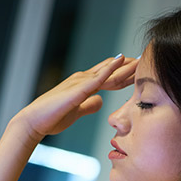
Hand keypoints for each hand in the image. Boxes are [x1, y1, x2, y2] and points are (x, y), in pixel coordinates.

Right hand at [12, 55, 137, 143]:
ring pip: (107, 71)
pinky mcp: (77, 90)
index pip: (109, 77)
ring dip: (124, 65)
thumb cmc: (52, 118)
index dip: (124, 74)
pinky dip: (109, 68)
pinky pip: (97, 77)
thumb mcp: (77, 112)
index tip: (140, 71)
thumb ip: (89, 105)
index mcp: (83, 85)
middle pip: (111, 71)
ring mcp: (79, 82)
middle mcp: (82, 79)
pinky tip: (120, 60)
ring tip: (140, 58)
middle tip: (146, 60)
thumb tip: (101, 102)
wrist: (34, 122)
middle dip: (128, 67)